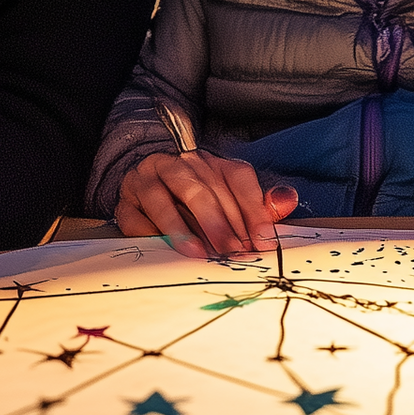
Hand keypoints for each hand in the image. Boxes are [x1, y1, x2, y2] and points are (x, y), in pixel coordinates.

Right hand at [114, 151, 298, 258]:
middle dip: (219, 222)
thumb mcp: (231, 200)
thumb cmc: (196, 202)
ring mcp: (147, 179)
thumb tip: (287, 200)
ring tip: (198, 252)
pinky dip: (149, 232)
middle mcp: (178, 165)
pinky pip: (134, 215)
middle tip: (232, 251)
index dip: (252, 208)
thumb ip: (259, 204)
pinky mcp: (126, 200)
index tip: (262, 239)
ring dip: (181, 225)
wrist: (147, 191)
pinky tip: (164, 247)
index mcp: (210, 162)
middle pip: (200, 187)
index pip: (236, 177)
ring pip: (163, 196)